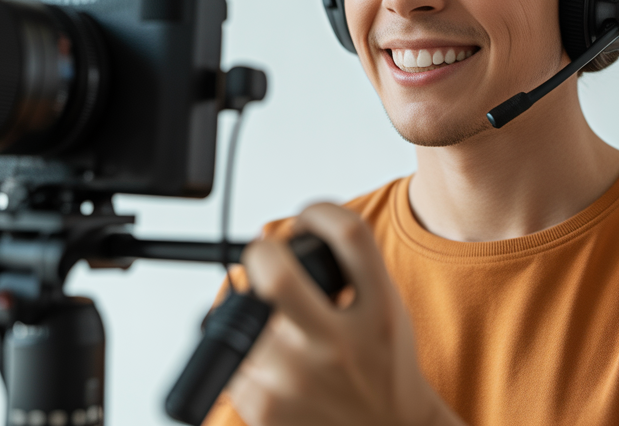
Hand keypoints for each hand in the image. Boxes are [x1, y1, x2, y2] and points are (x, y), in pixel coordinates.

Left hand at [226, 203, 465, 425]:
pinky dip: (245, 354)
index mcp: (377, 313)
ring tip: (274, 327)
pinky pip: (233, 358)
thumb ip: (353, 271)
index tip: (309, 217)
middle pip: (276, 276)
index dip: (320, 211)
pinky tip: (270, 363)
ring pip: (245, 317)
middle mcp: (342, 345)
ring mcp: (301, 380)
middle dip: (261, 254)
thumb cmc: (381, 368)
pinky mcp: (267, 408)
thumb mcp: (385, 310)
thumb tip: (291, 238)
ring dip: (252, 314)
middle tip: (264, 257)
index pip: (349, 236)